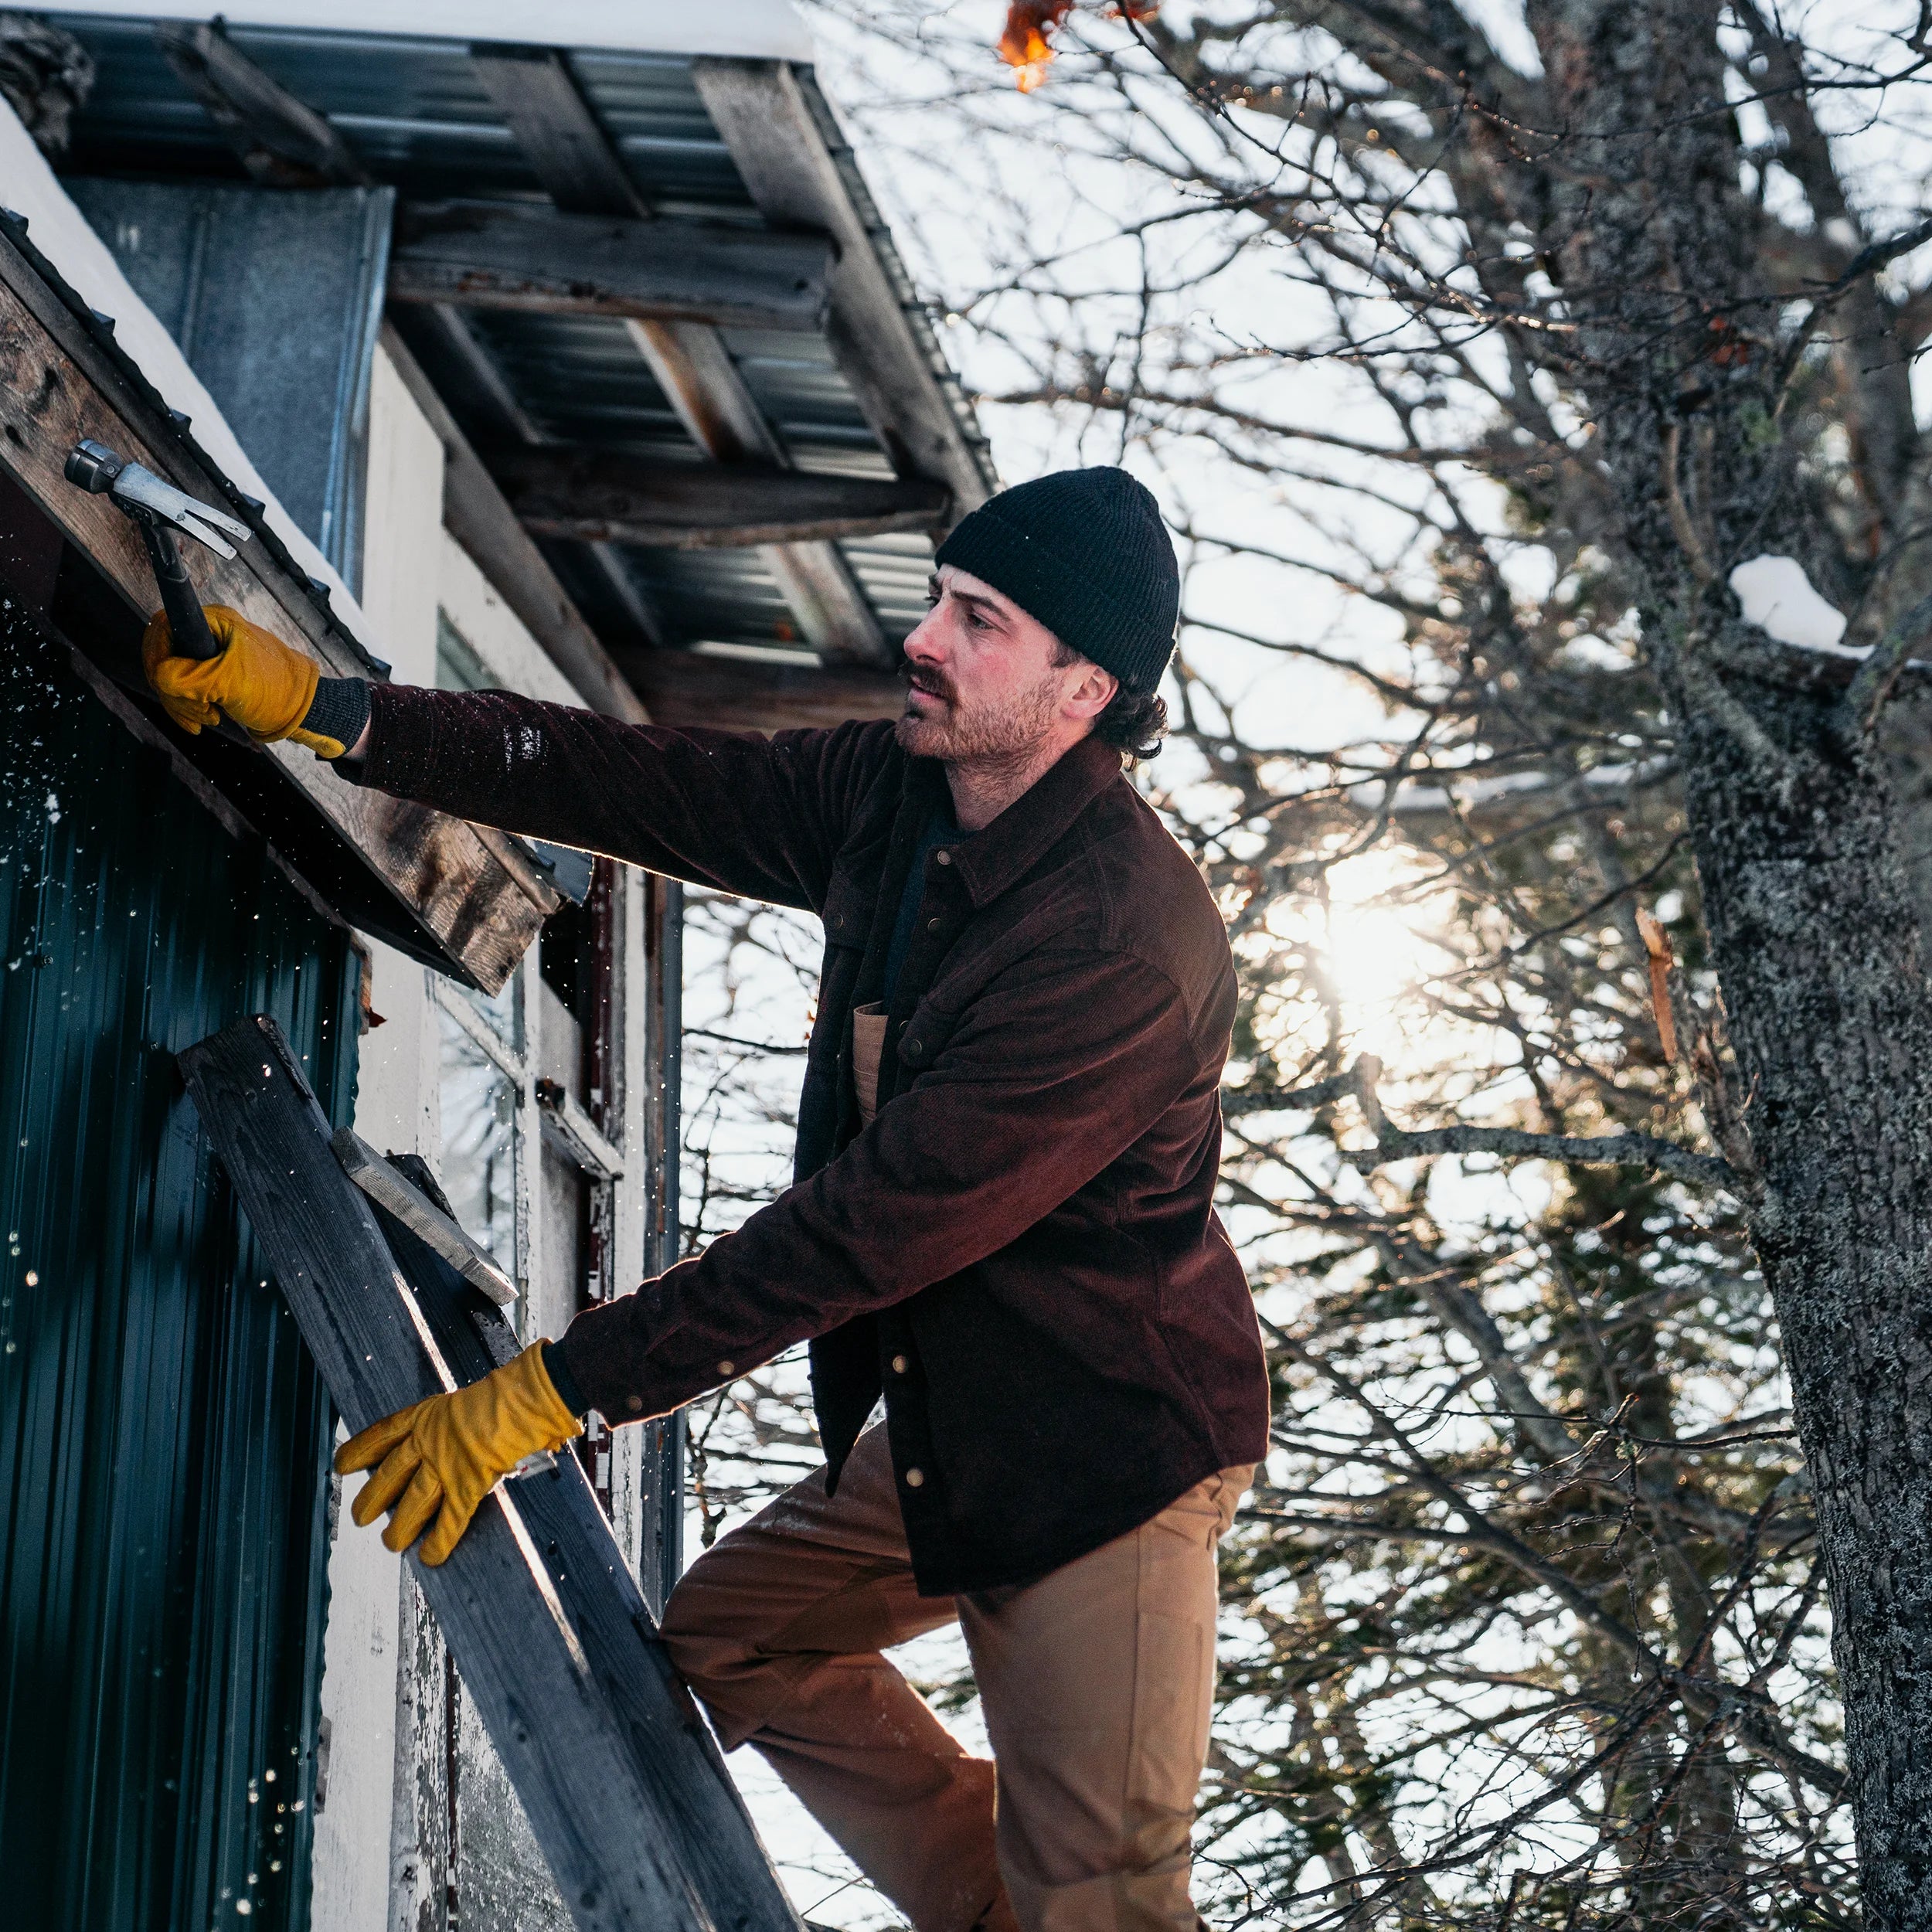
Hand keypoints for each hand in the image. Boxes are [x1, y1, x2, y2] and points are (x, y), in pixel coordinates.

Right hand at [141, 604, 341, 752]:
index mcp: (215, 621)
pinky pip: (183, 689)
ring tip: (212, 719)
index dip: (156, 655)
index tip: (164, 683)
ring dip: (183, 704)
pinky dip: (188, 708)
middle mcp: (209, 632)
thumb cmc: (275, 691)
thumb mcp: (229, 684)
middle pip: (163, 657)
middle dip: (173, 690)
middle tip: (202, 712)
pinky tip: (206, 721)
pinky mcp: (210, 674)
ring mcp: (209, 654)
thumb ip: (189, 678)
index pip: (163, 626)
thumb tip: (160, 678)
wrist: (302, 711)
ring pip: (171, 677)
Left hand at [334, 1343, 582, 1565]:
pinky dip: (439, 1542)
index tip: (342, 1464)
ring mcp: (446, 1466)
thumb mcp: (471, 1401)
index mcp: (428, 1415)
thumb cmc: (508, 1392)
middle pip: (391, 1473)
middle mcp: (429, 1442)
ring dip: (400, 1527)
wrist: (521, 1400)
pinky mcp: (466, 1486)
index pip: (384, 1434)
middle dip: (372, 1497)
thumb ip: (460, 1421)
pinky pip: (450, 1521)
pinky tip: (429, 1558)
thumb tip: (465, 1434)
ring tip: (389, 1543)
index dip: (360, 1450)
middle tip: (359, 1517)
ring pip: (414, 1502)